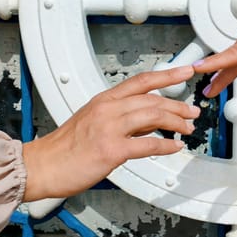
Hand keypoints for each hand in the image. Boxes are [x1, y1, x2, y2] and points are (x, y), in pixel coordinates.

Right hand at [22, 66, 199, 200]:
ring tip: (188, 128)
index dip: (167, 75)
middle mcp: (109, 109)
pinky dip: (166, 145)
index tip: (185, 71)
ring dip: (176, 122)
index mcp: (105, 99)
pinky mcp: (111, 149)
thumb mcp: (95, 120)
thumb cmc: (67, 145)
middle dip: (178, 105)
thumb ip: (123, 116)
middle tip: (193, 112)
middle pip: (153, 100)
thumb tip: (151, 119)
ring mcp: (110, 128)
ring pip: (153, 116)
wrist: (43, 165)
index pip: (142, 81)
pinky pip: (148, 145)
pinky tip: (175, 146)